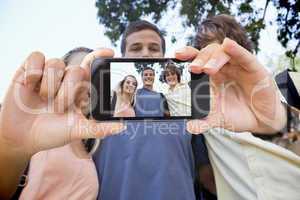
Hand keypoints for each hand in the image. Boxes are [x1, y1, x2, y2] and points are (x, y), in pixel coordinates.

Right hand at [0, 48, 123, 157]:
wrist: (22, 137)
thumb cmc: (52, 133)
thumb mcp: (78, 131)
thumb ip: (99, 128)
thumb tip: (123, 127)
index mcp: (79, 89)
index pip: (91, 66)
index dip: (100, 56)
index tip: (110, 52)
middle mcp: (66, 79)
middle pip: (76, 69)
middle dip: (68, 91)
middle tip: (59, 109)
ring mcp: (48, 74)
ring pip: (56, 63)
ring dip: (50, 86)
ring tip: (42, 100)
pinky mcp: (29, 70)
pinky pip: (37, 58)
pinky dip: (34, 72)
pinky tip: (30, 86)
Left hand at [175, 38, 285, 133]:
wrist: (260, 120)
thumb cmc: (237, 114)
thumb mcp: (218, 119)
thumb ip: (204, 122)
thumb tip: (190, 127)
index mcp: (211, 76)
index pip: (198, 60)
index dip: (188, 54)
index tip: (177, 55)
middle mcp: (223, 68)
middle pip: (208, 54)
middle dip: (199, 59)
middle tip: (193, 69)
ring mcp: (238, 66)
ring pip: (223, 53)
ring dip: (214, 58)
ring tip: (207, 69)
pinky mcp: (253, 68)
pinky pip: (244, 56)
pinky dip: (236, 50)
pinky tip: (228, 44)